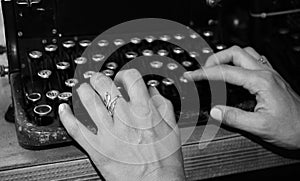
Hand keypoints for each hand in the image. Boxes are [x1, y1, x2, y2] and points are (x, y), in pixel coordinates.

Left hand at [59, 69, 184, 180]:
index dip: (123, 74)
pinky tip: (64, 109)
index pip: (130, 78)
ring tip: (82, 90)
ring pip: (87, 101)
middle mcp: (125, 117)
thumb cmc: (165, 160)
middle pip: (104, 85)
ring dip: (82, 91)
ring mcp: (108, 132)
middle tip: (97, 81)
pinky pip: (75, 128)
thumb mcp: (172, 128)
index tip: (121, 78)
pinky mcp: (96, 147)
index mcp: (144, 110)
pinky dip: (66, 116)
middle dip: (99, 79)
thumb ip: (163, 106)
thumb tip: (153, 92)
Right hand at [184, 45, 299, 149]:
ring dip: (227, 57)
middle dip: (214, 59)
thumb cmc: (292, 128)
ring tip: (215, 68)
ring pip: (245, 52)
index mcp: (261, 82)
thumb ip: (234, 117)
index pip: (225, 72)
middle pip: (235, 52)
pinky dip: (238, 61)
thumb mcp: (260, 127)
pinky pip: (253, 60)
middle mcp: (266, 73)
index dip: (205, 73)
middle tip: (202, 71)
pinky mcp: (271, 78)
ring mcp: (270, 74)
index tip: (192, 75)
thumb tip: (214, 110)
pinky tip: (234, 71)